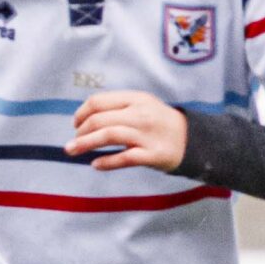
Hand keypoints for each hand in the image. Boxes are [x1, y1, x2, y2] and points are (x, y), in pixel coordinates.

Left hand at [67, 90, 187, 170]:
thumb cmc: (158, 123)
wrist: (192, 139)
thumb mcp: (141, 106)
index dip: (81, 113)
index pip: (98, 101)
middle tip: (72, 143)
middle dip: (80, 131)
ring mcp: (147, 134)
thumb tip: (83, 118)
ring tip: (72, 151)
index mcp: (136, 99)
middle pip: (100, 119)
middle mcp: (141, 114)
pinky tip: (95, 164)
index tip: (75, 124)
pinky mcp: (153, 154)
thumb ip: (117, 108)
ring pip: (109, 135)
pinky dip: (107, 161)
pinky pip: (125, 158)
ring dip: (85, 144)